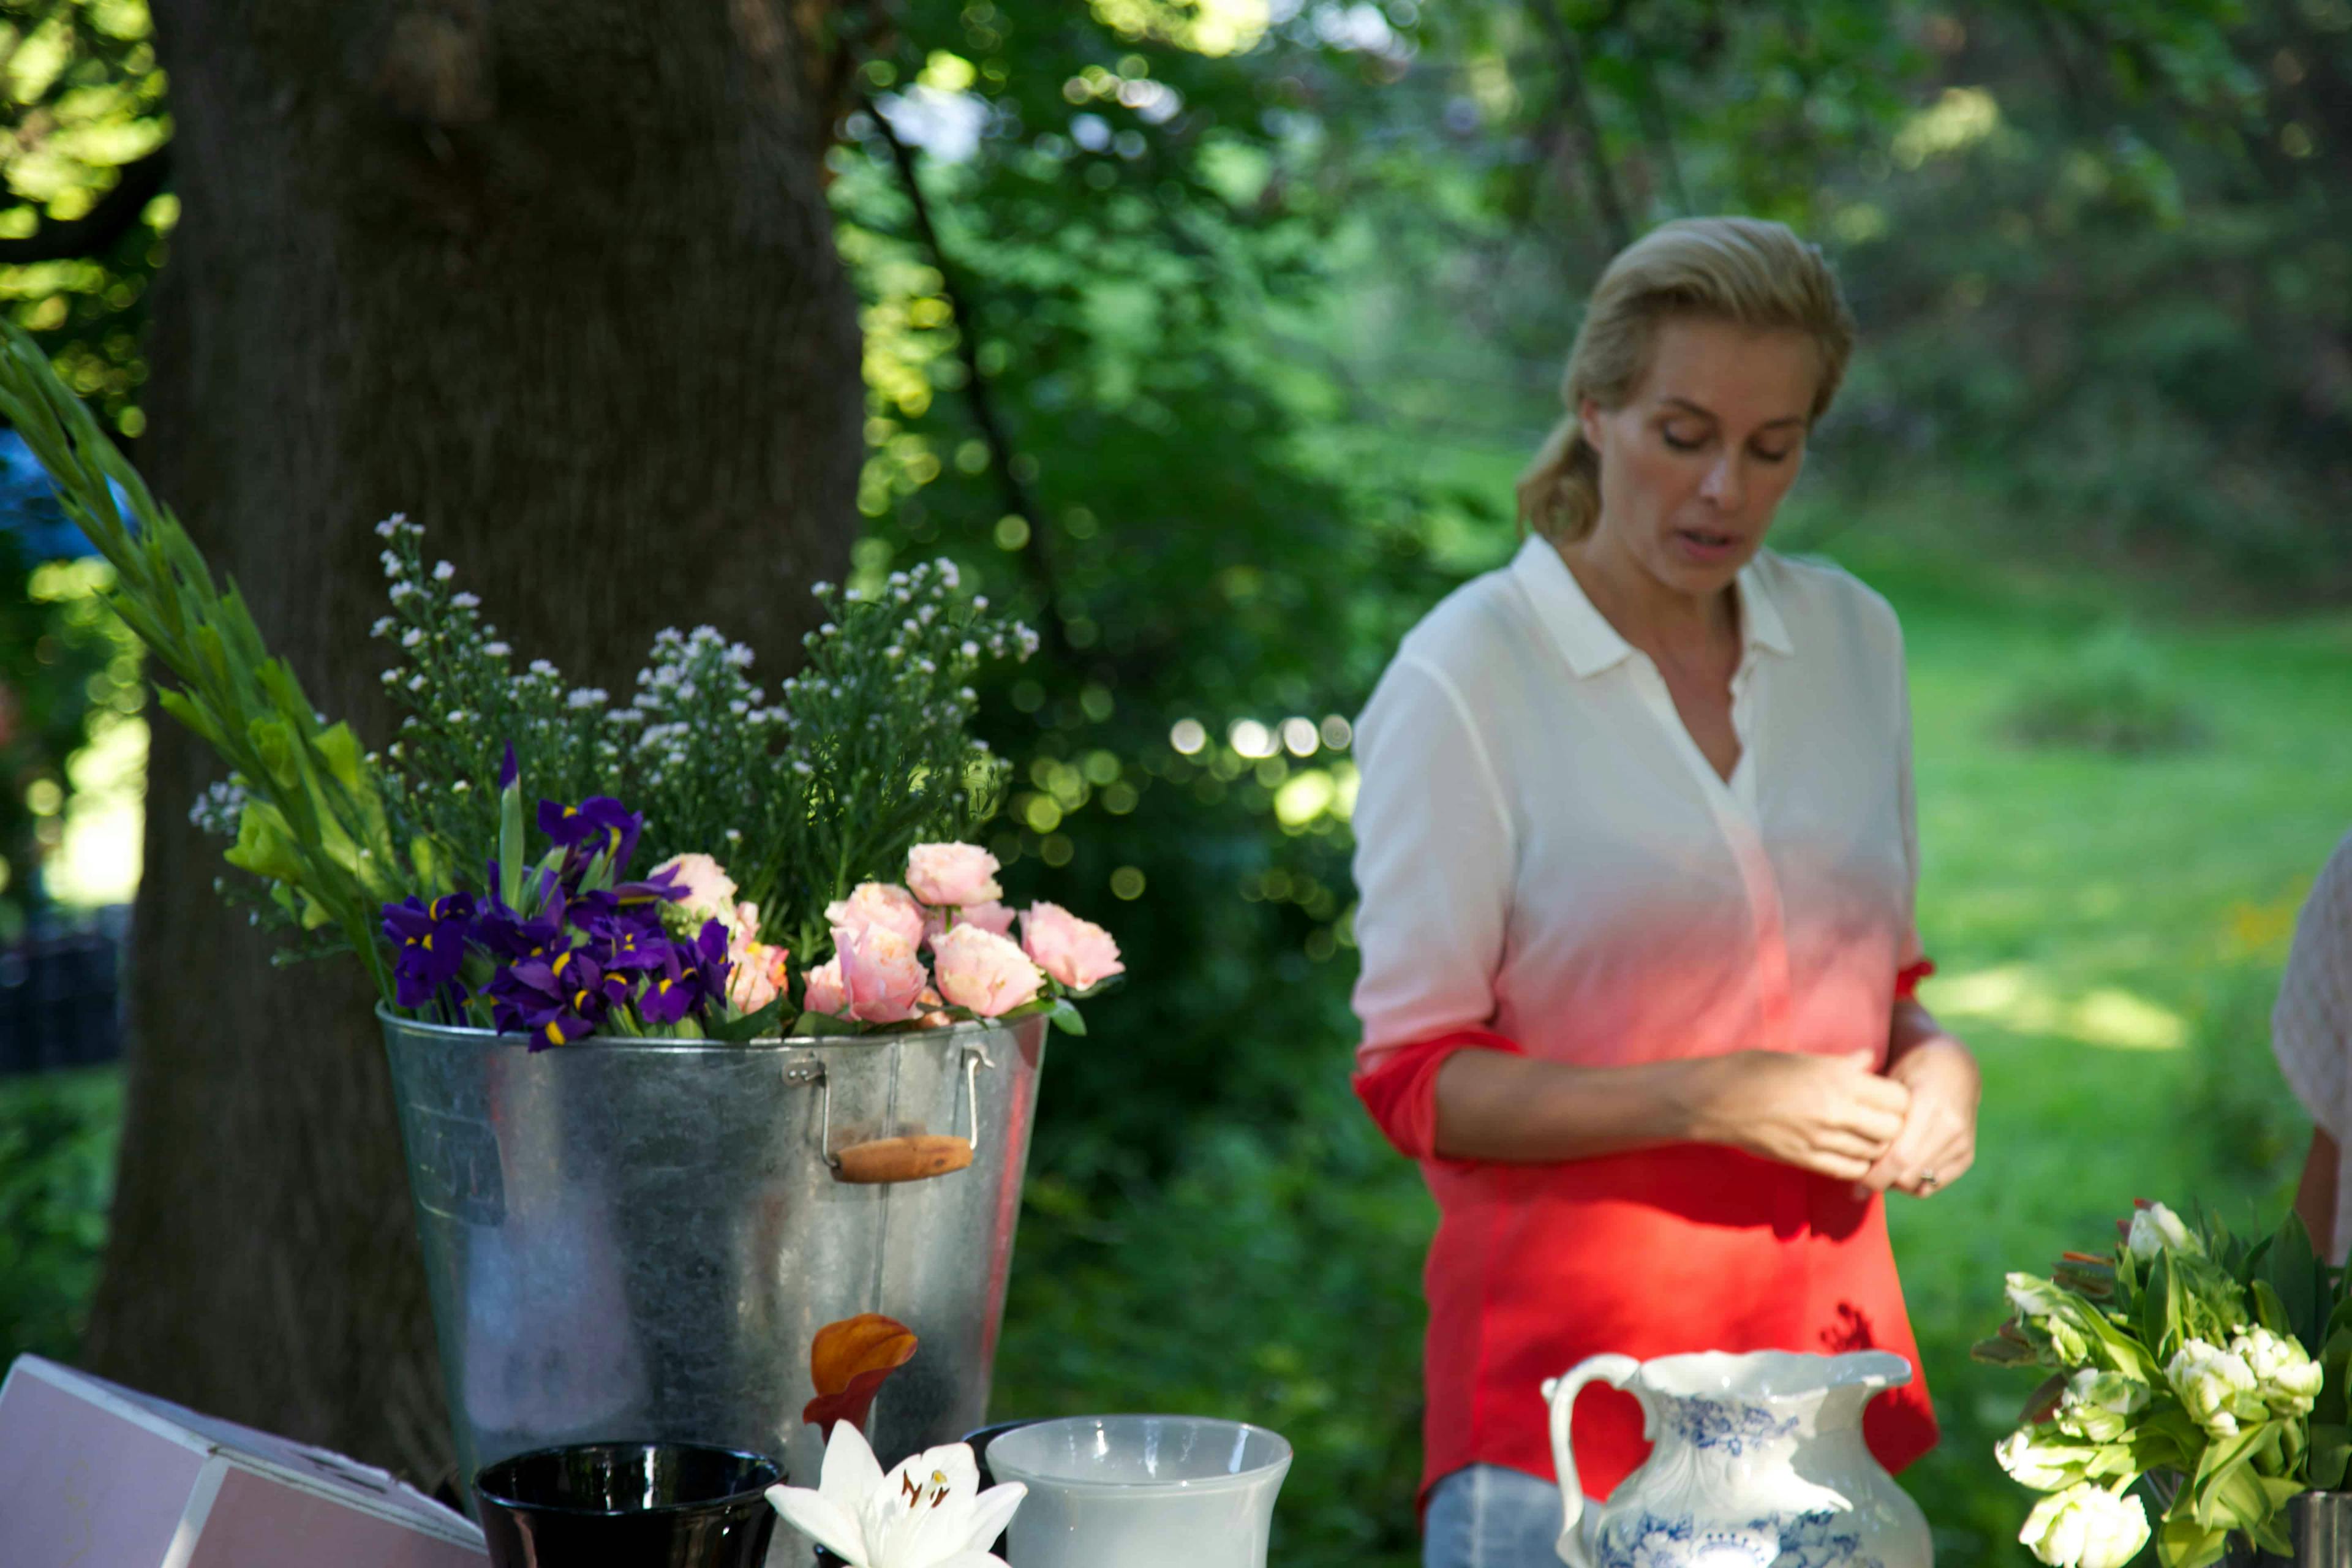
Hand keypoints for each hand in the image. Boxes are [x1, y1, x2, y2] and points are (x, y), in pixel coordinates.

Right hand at [1682, 1050, 1911, 1182]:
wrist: (1717, 1099)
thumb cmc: (1756, 1069)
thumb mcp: (1802, 1058)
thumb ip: (1841, 1064)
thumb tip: (1869, 1059)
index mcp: (1838, 1078)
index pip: (1898, 1098)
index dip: (1901, 1100)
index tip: (1891, 1098)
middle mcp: (1836, 1110)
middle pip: (1893, 1129)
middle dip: (1895, 1126)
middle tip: (1884, 1121)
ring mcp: (1821, 1138)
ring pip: (1874, 1153)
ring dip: (1877, 1148)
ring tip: (1869, 1138)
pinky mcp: (1806, 1160)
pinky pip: (1849, 1170)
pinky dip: (1858, 1165)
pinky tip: (1852, 1155)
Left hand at [1856, 1035, 1979, 1198]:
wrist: (1954, 1068)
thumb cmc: (1910, 1070)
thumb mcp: (1888, 1082)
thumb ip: (1874, 1114)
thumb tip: (1850, 1150)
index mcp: (1929, 1105)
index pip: (1899, 1156)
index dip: (1874, 1174)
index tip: (1854, 1178)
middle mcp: (1951, 1127)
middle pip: (1908, 1174)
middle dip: (1881, 1182)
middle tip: (1861, 1177)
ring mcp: (1962, 1143)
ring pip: (1920, 1184)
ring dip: (1895, 1184)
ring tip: (1879, 1170)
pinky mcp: (1966, 1155)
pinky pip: (1935, 1184)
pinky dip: (1914, 1184)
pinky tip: (1899, 1171)